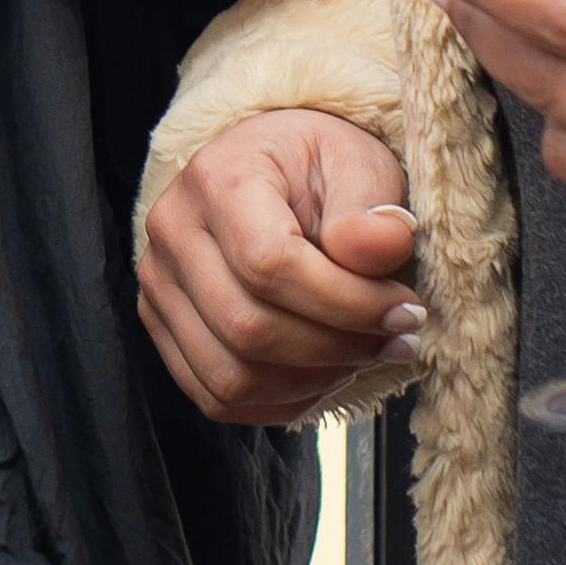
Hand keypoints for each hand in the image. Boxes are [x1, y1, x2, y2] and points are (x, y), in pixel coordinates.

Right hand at [142, 109, 421, 423]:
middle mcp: (173, 233)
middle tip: (398, 338)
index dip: (347, 303)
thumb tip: (383, 245)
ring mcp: (160, 286)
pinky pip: (216, 397)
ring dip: (312, 381)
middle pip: (247, 328)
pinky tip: (324, 371)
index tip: (405, 310)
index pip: (270, 265)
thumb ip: (371, 205)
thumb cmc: (316, 169)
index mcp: (217, 179)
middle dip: (337, 347)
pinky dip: (281, 401)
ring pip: (231, 376)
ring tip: (361, 353)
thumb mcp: (358, 163)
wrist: (270, 173)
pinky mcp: (164, 328)